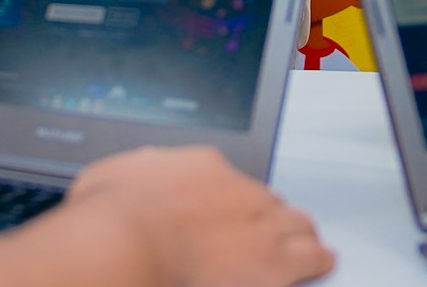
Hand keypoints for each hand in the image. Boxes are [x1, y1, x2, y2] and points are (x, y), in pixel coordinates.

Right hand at [64, 146, 332, 285]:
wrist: (125, 244)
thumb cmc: (109, 220)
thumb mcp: (106, 178)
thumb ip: (130, 173)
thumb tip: (125, 175)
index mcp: (200, 165)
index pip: (228, 177)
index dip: (228, 197)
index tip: (221, 210)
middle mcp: (237, 189)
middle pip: (266, 199)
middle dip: (266, 214)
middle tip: (264, 230)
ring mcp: (259, 223)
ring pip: (296, 222)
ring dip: (298, 233)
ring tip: (305, 243)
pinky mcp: (274, 261)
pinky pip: (313, 256)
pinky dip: (317, 259)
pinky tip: (320, 262)